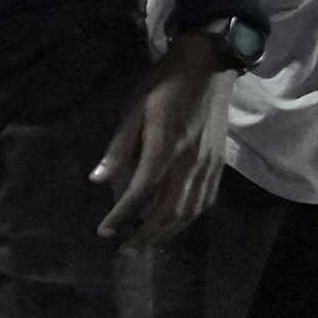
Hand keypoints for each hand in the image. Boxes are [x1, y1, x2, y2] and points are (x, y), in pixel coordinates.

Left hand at [92, 38, 231, 245]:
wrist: (210, 66)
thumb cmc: (164, 83)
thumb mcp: (134, 108)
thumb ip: (118, 146)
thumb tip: (98, 179)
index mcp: (166, 146)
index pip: (142, 191)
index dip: (123, 214)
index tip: (104, 232)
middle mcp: (191, 161)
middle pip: (170, 210)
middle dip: (147, 235)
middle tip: (125, 252)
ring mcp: (209, 165)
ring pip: (191, 210)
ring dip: (168, 232)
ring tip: (146, 244)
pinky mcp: (219, 164)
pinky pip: (205, 200)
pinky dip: (189, 218)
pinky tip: (174, 224)